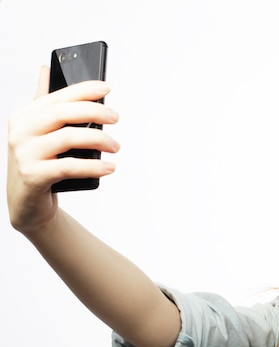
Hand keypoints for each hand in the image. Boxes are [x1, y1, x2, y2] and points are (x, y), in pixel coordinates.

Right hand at [7, 66, 119, 233]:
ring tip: (116, 146)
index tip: (106, 87)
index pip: (57, 97)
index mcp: (24, 117)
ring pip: (68, 138)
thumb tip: (46, 69)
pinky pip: (68, 166)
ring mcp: (24, 154)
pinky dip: (93, 166)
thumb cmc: (39, 164)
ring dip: (98, 140)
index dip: (83, 90)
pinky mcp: (33, 176)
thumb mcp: (39, 132)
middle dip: (94, 112)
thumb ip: (44, 103)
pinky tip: (110, 168)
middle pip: (62, 114)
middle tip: (116, 117)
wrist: (27, 203)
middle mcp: (20, 132)